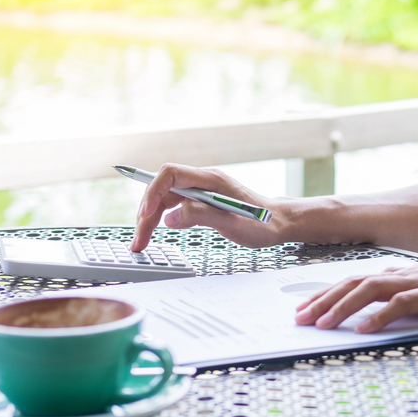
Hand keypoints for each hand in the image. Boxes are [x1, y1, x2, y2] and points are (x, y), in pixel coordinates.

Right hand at [131, 163, 288, 251]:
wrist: (278, 223)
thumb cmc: (262, 223)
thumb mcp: (233, 224)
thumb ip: (201, 216)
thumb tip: (170, 218)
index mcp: (211, 180)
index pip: (171, 174)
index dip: (153, 191)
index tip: (146, 214)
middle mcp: (203, 181)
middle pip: (162, 188)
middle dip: (146, 212)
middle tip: (139, 240)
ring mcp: (201, 191)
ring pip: (165, 199)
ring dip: (150, 219)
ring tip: (141, 242)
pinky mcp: (201, 202)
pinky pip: (173, 206)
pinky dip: (160, 220)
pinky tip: (154, 233)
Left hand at [294, 245, 417, 332]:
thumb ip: (413, 298)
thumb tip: (388, 311)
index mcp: (405, 274)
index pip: (356, 281)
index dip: (328, 294)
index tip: (306, 309)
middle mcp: (406, 274)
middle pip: (353, 283)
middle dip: (322, 301)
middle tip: (299, 319)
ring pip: (369, 290)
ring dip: (341, 308)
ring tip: (321, 324)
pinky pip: (401, 304)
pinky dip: (379, 317)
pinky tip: (363, 330)